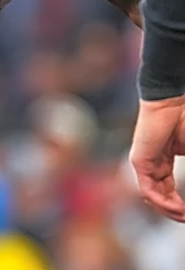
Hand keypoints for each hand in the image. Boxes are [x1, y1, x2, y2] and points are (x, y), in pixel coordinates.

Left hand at [130, 95, 184, 220]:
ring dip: (169, 211)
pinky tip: (178, 209)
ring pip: (153, 196)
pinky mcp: (139, 160)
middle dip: (175, 211)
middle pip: (160, 195)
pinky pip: (148, 189)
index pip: (168, 189)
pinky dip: (163, 203)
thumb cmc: (184, 121)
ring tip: (184, 217)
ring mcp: (145, 162)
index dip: (179, 204)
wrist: (171, 102)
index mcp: (164, 159)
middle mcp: (153, 162)